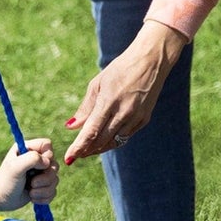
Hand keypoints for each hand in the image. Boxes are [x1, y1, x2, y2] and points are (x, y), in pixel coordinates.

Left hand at [0, 140, 57, 210]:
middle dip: (45, 178)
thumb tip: (47, 162)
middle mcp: (36, 160)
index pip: (47, 145)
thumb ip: (31, 159)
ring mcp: (40, 174)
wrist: (0, 199)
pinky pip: (53, 192)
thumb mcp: (15, 167)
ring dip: (43, 190)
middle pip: (55, 165)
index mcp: (28, 149)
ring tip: (30, 192)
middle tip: (32, 183)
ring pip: (55, 180)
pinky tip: (32, 198)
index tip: (37, 166)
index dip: (47, 156)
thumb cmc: (5, 181)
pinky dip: (44, 197)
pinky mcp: (42, 187)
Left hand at [65, 20, 186, 163]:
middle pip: (102, 140)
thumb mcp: (97, 84)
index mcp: (109, 101)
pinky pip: (126, 136)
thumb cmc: (120, 70)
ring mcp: (136, 117)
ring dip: (99, 148)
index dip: (79, 147)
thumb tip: (71, 127)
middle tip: (75, 156)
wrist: (151, 62)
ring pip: (114, 142)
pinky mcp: (145, 119)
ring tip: (87, 150)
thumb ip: (85, 108)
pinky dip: (113, 140)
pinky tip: (104, 140)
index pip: (91, 131)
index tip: (69, 158)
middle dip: (87, 151)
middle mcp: (124, 112)